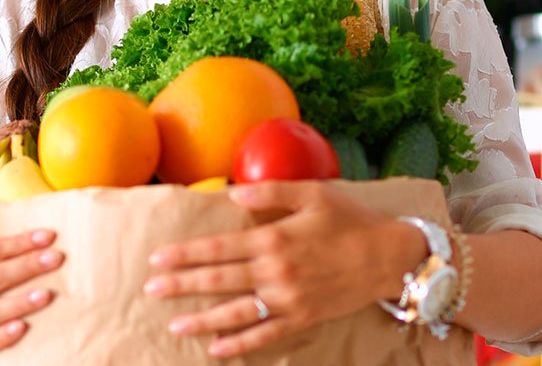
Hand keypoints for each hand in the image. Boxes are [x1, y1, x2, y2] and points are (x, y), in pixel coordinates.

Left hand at [144, 181, 425, 357]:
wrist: (390, 258)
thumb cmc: (350, 220)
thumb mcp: (313, 193)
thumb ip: (271, 191)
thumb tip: (232, 192)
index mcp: (273, 239)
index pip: (218, 248)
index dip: (185, 254)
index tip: (157, 258)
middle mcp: (275, 272)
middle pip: (218, 281)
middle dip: (181, 285)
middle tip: (151, 290)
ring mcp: (288, 299)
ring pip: (236, 312)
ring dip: (202, 319)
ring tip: (174, 324)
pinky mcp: (302, 318)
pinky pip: (265, 335)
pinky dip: (240, 344)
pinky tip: (217, 350)